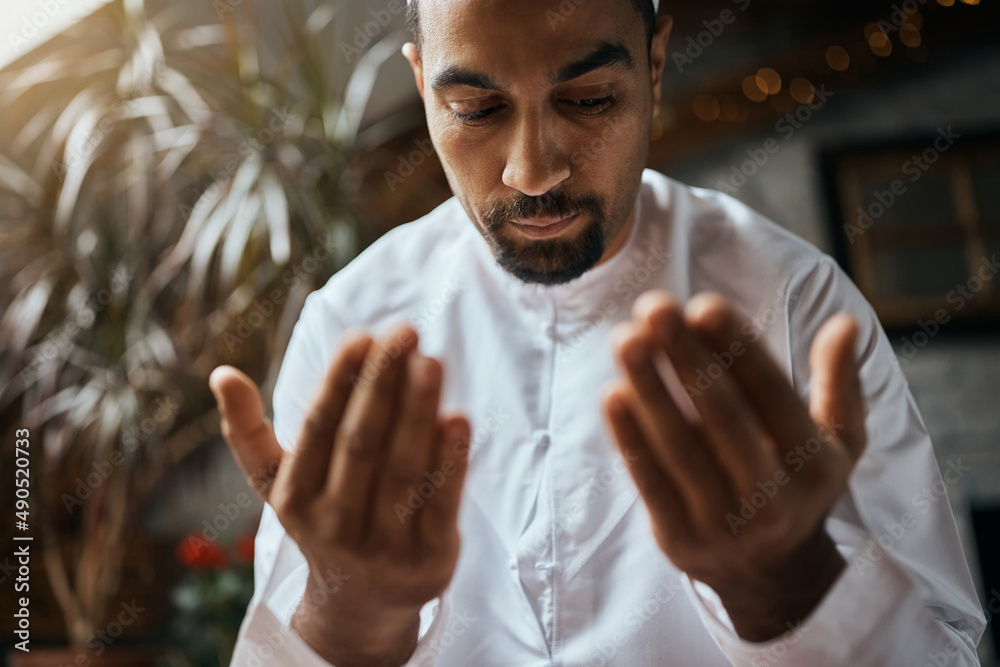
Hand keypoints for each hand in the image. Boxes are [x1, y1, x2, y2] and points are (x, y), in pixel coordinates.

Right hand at [209, 324, 470, 665]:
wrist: (361, 603)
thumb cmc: (324, 517)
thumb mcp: (278, 484)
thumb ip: (249, 432)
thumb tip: (221, 373)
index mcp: (295, 497)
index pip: (318, 431)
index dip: (339, 383)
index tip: (360, 336)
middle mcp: (334, 523)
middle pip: (361, 445)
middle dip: (382, 385)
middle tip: (404, 332)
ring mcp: (383, 545)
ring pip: (402, 469)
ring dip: (417, 412)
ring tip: (431, 362)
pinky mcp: (429, 558)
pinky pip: (441, 503)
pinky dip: (450, 461)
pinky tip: (458, 418)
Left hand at [602, 291, 866, 640]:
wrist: (769, 573)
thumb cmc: (796, 484)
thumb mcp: (838, 443)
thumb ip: (840, 384)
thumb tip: (845, 323)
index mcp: (814, 464)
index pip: (772, 396)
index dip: (737, 349)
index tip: (703, 304)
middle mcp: (773, 498)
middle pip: (723, 417)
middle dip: (686, 357)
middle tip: (655, 307)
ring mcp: (724, 523)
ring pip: (681, 448)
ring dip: (650, 389)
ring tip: (626, 339)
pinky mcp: (680, 540)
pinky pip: (650, 483)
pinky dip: (629, 438)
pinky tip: (612, 394)